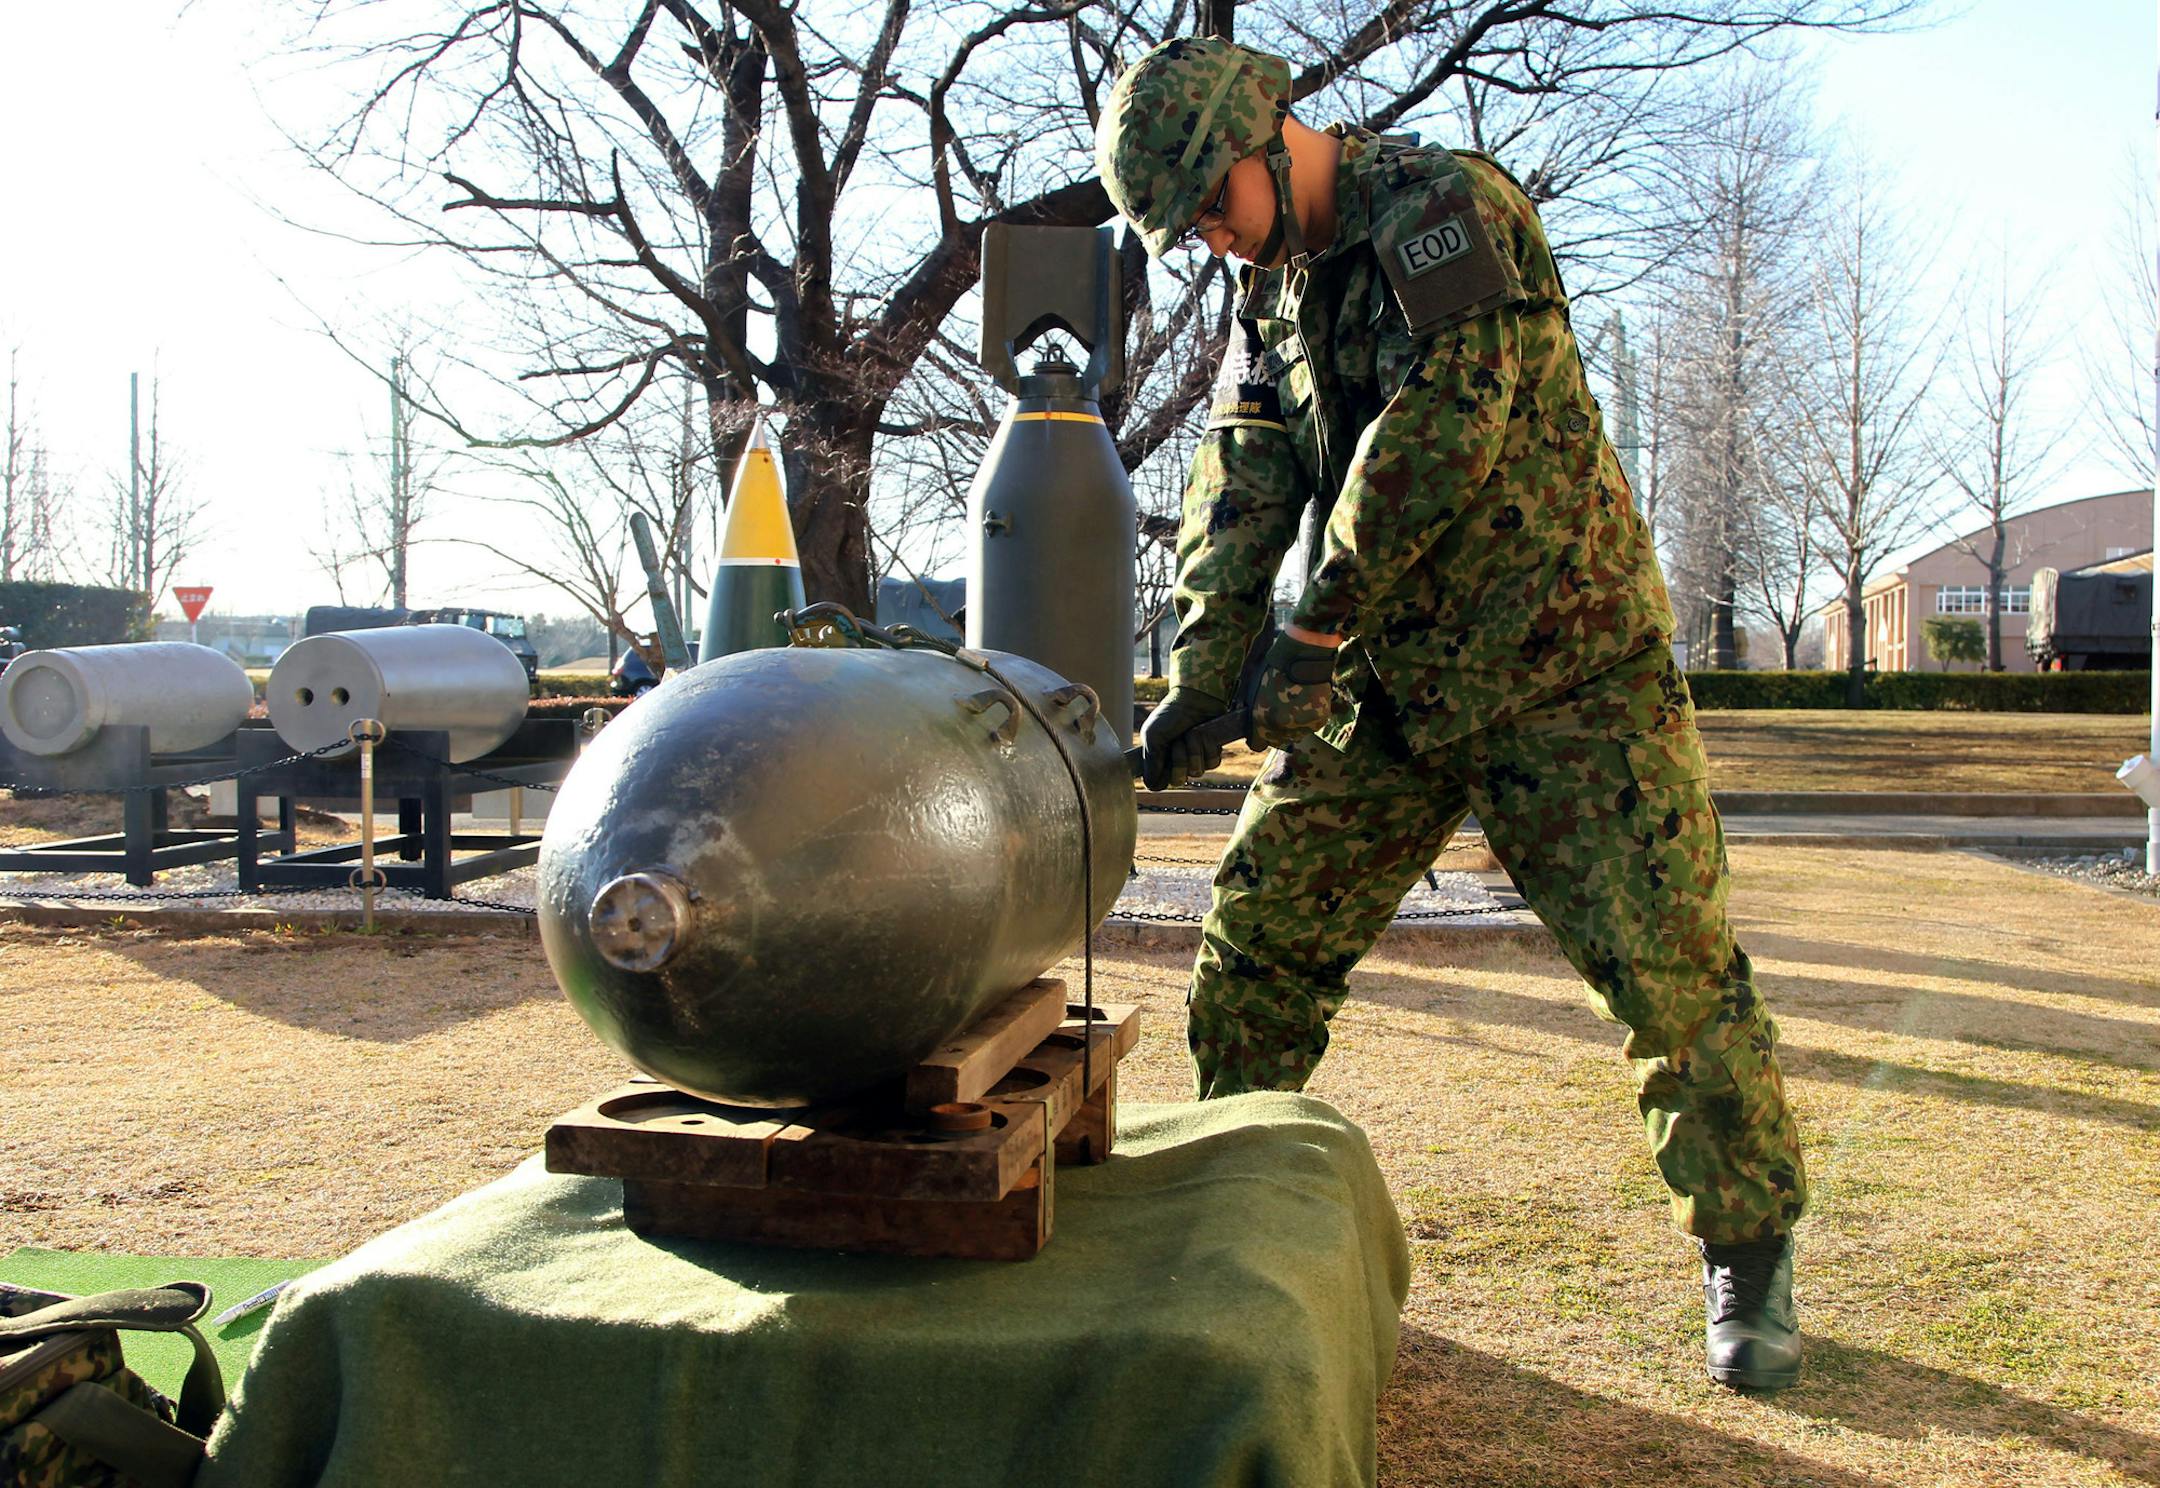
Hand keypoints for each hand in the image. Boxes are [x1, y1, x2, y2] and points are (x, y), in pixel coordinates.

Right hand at [1138, 687, 1229, 791]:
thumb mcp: (1152, 735)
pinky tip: (1203, 733)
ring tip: (1191, 733)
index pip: (1158, 784)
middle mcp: (1176, 763)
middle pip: (1178, 781)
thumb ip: (1150, 761)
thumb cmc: (1170, 715)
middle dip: (1179, 761)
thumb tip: (1150, 784)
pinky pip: (1212, 763)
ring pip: (1196, 772)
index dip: (1161, 777)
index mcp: (1158, 760)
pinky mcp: (1211, 754)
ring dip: (1193, 750)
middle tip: (1177, 743)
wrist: (1193, 700)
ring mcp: (1194, 760)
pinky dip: (1207, 746)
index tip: (1163, 763)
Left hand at [1248, 633, 1336, 748]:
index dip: (1257, 736)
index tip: (1260, 730)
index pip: (1257, 744)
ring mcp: (1301, 726)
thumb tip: (1256, 724)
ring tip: (1295, 706)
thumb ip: (1256, 713)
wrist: (1302, 658)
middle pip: (1277, 741)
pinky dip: (1309, 719)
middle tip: (1281, 714)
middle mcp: (1281, 728)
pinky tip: (1307, 703)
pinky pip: (1311, 727)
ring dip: (1294, 726)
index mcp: (1261, 720)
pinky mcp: (1318, 721)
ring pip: (1295, 736)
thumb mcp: (1256, 693)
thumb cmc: (1275, 670)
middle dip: (1276, 732)